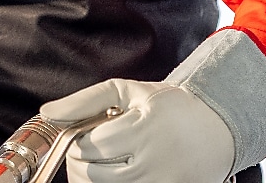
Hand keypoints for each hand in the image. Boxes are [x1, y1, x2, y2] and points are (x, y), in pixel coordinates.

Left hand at [41, 78, 231, 182]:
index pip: (88, 146)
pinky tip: (119, 173)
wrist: (219, 127)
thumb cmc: (170, 107)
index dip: (77, 141)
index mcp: (143, 129)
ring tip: (104, 162)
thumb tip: (46, 113)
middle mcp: (154, 163)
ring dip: (93, 177)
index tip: (85, 136)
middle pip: (92, 175)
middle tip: (89, 151)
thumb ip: (83, 101)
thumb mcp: (127, 91)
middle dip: (80, 162)